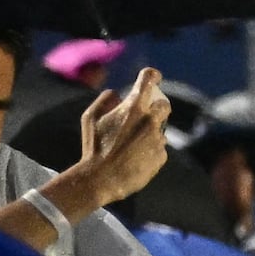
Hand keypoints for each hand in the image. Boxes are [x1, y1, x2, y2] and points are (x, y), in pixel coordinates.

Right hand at [43, 68, 171, 220]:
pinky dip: (149, 150)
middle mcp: (150, 120)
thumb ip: (104, 100)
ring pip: (159, 130)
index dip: (152, 76)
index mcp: (133, 107)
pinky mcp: (161, 156)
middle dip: (156, 107)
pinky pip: (158, 148)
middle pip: (164, 105)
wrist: (102, 179)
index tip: (154, 77)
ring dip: (149, 133)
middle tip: (145, 113)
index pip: (148, 80)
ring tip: (129, 145)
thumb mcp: (90, 119)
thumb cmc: (94, 148)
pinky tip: (133, 159)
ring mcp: (157, 139)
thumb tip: (117, 94)